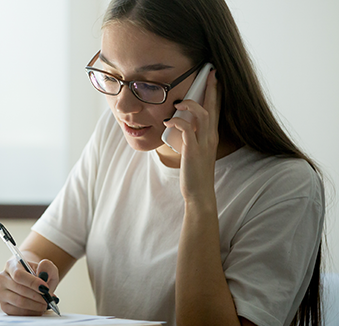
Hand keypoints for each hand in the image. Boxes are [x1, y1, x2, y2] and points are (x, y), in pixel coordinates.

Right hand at [0, 257, 59, 315]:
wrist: (31, 280)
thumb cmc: (38, 274)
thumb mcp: (46, 267)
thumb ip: (47, 266)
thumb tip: (42, 272)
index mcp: (11, 265)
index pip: (18, 275)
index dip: (32, 282)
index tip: (45, 288)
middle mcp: (2, 278)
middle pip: (19, 289)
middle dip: (37, 296)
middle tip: (48, 299)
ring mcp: (1, 293)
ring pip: (18, 302)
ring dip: (35, 305)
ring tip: (45, 304)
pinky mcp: (4, 306)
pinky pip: (17, 312)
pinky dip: (31, 312)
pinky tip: (38, 309)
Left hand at [163, 70, 220, 203]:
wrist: (199, 192)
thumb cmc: (194, 172)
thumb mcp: (195, 150)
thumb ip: (191, 136)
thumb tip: (180, 125)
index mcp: (211, 135)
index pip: (216, 109)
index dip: (216, 93)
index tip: (215, 78)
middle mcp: (210, 136)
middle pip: (213, 107)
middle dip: (211, 89)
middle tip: (210, 73)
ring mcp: (203, 143)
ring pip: (203, 115)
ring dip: (190, 105)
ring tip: (179, 103)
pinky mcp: (193, 150)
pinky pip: (187, 130)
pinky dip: (178, 122)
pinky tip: (169, 122)